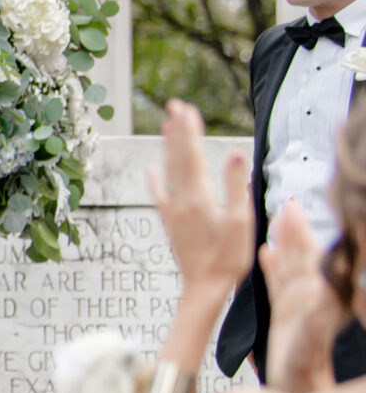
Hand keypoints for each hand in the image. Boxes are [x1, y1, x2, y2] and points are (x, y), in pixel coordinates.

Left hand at [146, 99, 252, 298]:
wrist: (204, 287)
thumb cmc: (228, 258)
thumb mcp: (241, 222)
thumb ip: (236, 186)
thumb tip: (236, 152)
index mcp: (200, 196)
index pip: (194, 155)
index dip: (190, 131)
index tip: (186, 108)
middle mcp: (181, 199)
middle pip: (179, 157)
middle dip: (178, 130)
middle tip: (174, 105)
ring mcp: (173, 210)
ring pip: (168, 171)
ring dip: (168, 147)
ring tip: (165, 125)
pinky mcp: (170, 222)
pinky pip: (159, 195)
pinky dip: (155, 179)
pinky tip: (150, 169)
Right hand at [259, 205, 346, 389]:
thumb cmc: (304, 380)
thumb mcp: (307, 350)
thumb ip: (315, 321)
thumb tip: (322, 292)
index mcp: (316, 303)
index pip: (311, 260)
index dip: (302, 236)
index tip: (294, 212)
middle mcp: (310, 301)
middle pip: (303, 258)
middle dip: (296, 232)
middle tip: (287, 207)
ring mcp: (298, 308)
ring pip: (292, 267)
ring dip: (286, 245)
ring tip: (279, 222)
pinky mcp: (286, 318)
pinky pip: (278, 284)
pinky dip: (273, 267)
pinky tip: (267, 254)